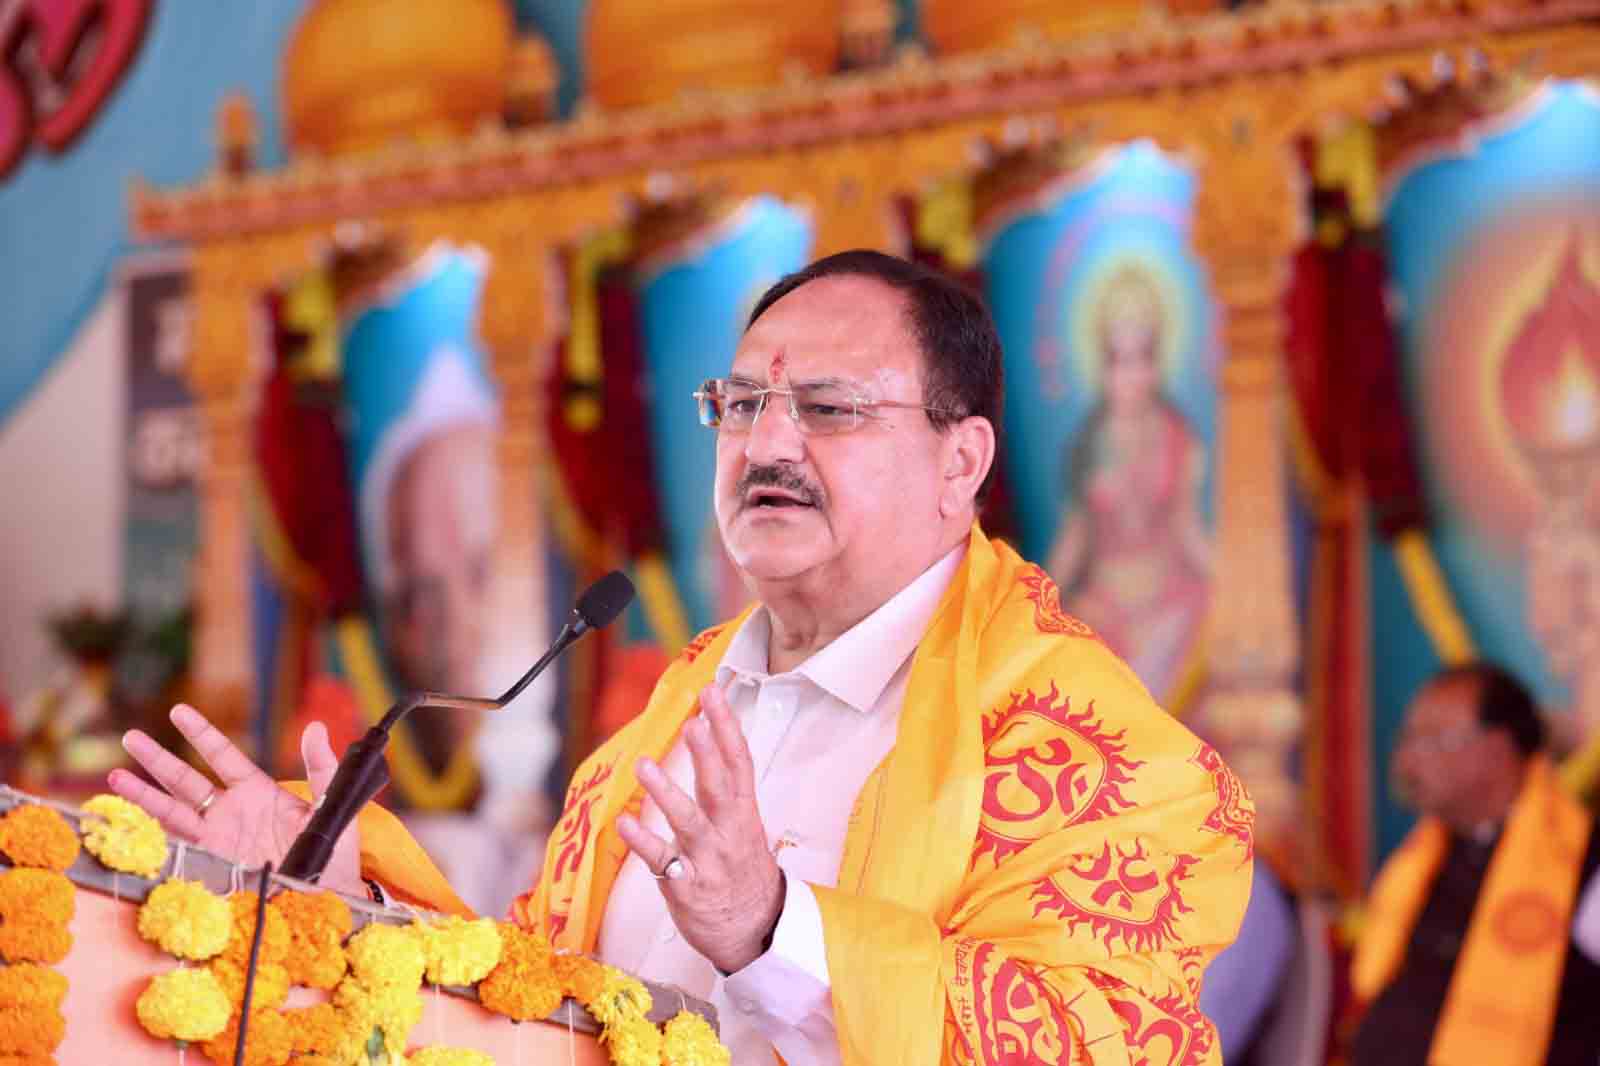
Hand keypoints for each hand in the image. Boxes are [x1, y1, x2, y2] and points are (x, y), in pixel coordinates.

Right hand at [108, 704, 363, 896]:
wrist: (328, 895)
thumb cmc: (332, 849)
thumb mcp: (331, 804)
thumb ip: (321, 767)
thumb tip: (315, 727)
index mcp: (257, 791)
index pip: (223, 755)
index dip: (201, 734)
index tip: (179, 711)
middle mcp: (231, 811)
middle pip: (187, 780)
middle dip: (158, 759)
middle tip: (130, 737)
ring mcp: (219, 838)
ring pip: (174, 811)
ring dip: (144, 795)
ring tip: (114, 778)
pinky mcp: (213, 865)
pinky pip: (179, 848)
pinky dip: (153, 836)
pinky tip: (129, 823)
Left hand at [616, 684, 783, 973]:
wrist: (755, 932)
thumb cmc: (743, 874)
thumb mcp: (745, 827)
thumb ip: (725, 789)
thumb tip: (707, 742)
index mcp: (744, 814)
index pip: (739, 762)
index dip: (727, 727)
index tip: (714, 694)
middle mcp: (728, 833)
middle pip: (719, 787)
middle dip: (707, 753)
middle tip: (694, 721)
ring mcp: (707, 860)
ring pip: (688, 822)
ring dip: (666, 793)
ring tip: (644, 765)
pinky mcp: (685, 887)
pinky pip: (662, 861)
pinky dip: (643, 841)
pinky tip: (624, 821)